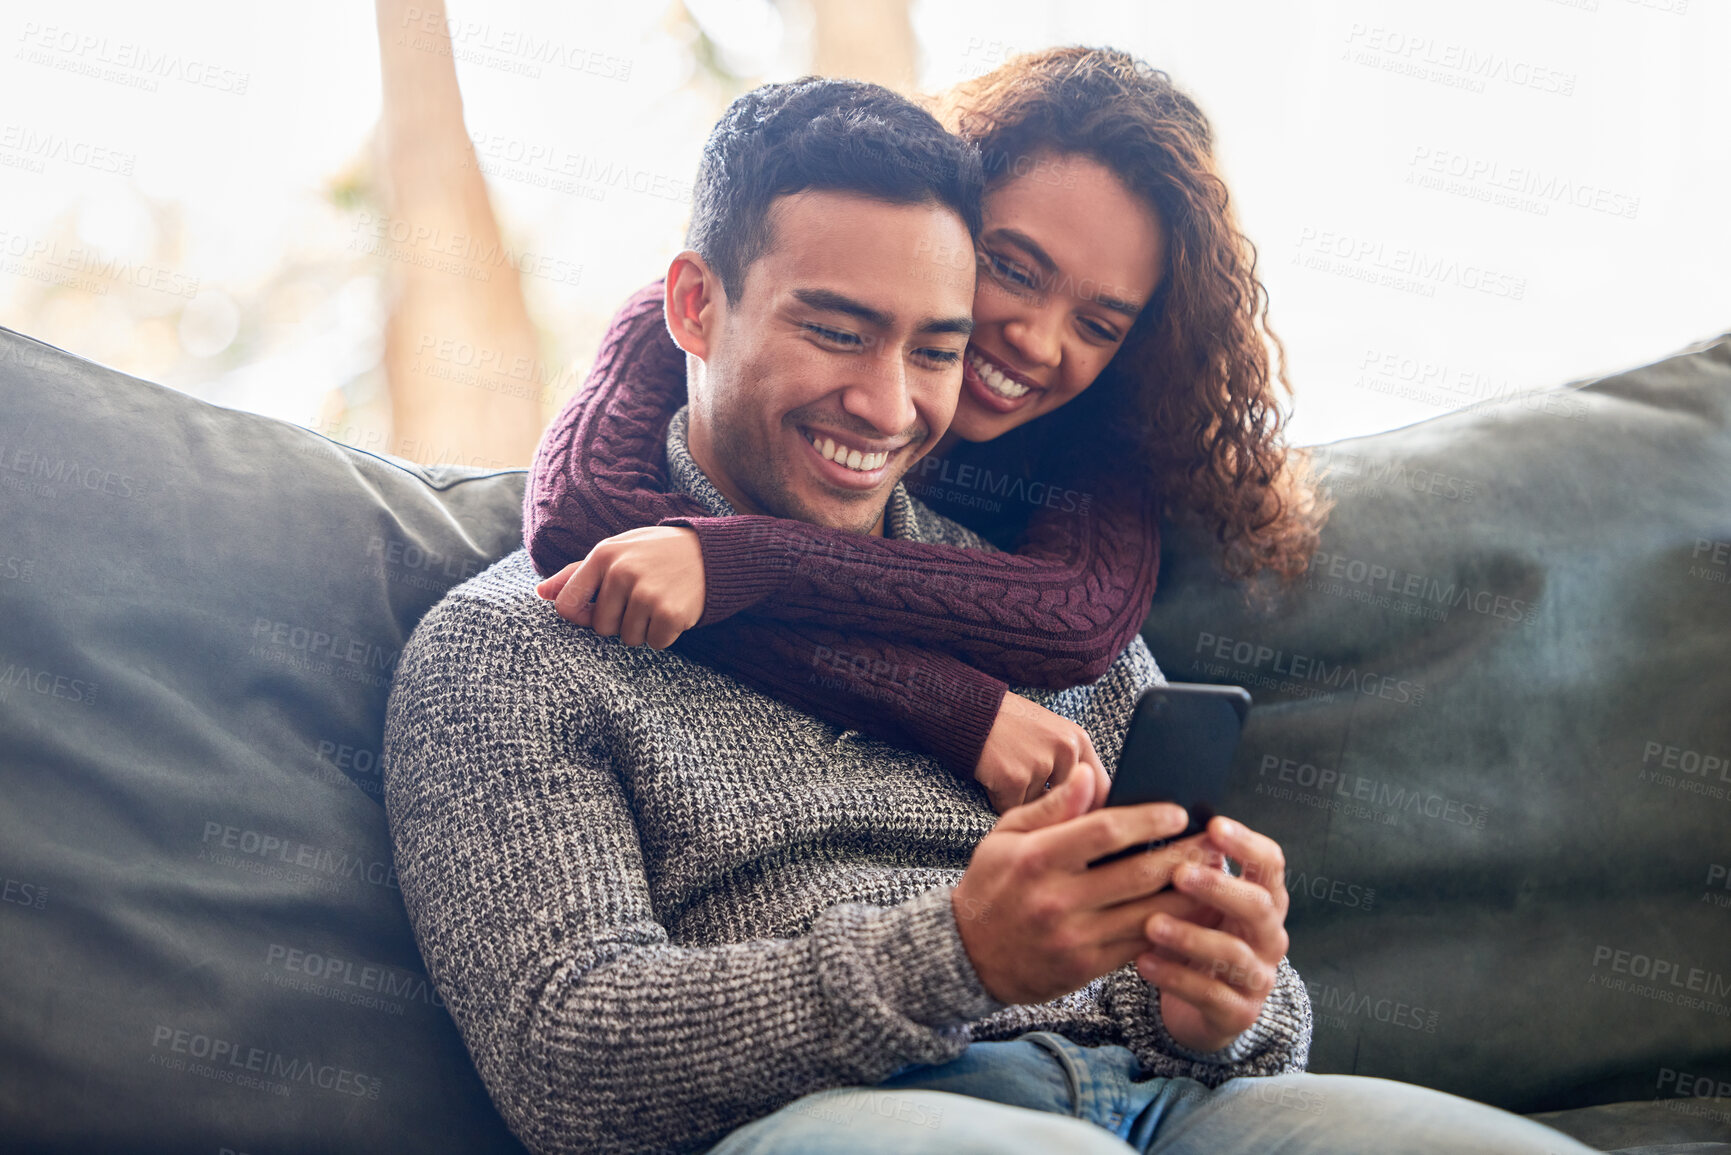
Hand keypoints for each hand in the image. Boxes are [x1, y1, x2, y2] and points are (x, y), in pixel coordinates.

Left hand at [535, 526, 705, 648]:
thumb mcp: (617, 551)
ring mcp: (646, 593)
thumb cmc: (656, 553)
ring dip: (644, 629)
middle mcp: (621, 573)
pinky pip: (655, 643)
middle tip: (641, 600)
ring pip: (629, 638)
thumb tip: (539, 593)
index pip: (567, 604)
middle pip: (601, 627)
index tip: (599, 609)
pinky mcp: (669, 612)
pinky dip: (665, 634)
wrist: (711, 552)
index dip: (582, 615)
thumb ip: (577, 573)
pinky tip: (674, 611)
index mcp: (603, 555)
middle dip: (620, 622)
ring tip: (659, 602)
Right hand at [951, 771, 1226, 1005]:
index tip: (1178, 812)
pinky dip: (1172, 929)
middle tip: (1213, 842)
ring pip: (1148, 914)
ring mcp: (1074, 937)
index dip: (1148, 820)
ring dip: (1189, 895)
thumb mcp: (1006, 835)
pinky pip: (1140, 945)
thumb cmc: (992, 885)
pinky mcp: (1086, 967)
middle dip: (1183, 855)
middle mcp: (1057, 899)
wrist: (968, 956)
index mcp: (1037, 858)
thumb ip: (1053, 807)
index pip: (1105, 832)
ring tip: (1216, 876)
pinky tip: (1193, 914)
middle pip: (1137, 874)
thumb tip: (1090, 774)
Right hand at [973, 692, 1111, 814]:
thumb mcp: (1051, 736)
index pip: (1102, 790)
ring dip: (1023, 803)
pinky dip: (1001, 800)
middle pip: (1070, 805)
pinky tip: (995, 777)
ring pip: (1039, 809)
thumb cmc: (1011, 727)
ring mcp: (1040, 763)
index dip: (1092, 811)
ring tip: (1009, 772)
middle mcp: (1066, 750)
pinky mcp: (1014, 778)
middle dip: (1051, 809)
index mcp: (1078, 741)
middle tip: (1029, 788)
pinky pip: (1013, 810)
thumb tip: (1089, 810)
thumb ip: (1072, 766)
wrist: (971, 711)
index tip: (1079, 821)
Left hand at [1135, 815, 1290, 1054]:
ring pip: (1234, 954)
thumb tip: (1150, 815)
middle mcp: (1269, 936)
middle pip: (1259, 906)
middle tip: (1179, 873)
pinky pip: (1211, 995)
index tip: (1213, 825)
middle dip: (1219, 887)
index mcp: (1262, 898)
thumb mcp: (1191, 900)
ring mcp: (1258, 976)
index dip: (1247, 843)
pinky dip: (1176, 977)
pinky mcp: (1238, 1013)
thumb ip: (1180, 861)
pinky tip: (1143, 961)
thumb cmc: (1190, 933)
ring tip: (1151, 923)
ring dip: (1191, 936)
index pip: (1271, 863)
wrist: (1197, 1005)